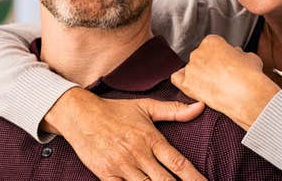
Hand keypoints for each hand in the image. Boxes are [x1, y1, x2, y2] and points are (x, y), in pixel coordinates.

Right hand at [41, 88, 206, 180]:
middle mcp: (138, 154)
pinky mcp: (106, 175)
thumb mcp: (145, 107)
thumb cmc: (115, 111)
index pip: (178, 163)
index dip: (194, 178)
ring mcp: (122, 167)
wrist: (80, 115)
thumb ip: (174, 111)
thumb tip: (200, 107)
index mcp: (150, 138)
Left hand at [171, 35, 279, 130]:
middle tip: (221, 76)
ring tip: (213, 85)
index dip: (220, 54)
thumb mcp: (250, 57)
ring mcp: (191, 68)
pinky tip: (193, 86)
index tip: (226, 62)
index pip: (212, 44)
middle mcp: (198, 52)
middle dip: (209, 65)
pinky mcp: (187, 84)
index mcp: (212, 41)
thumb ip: (239, 54)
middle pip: (200, 56)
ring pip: (191, 68)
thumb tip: (237, 55)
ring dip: (199, 75)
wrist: (246, 94)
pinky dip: (183, 81)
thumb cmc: (250, 76)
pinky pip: (177, 79)